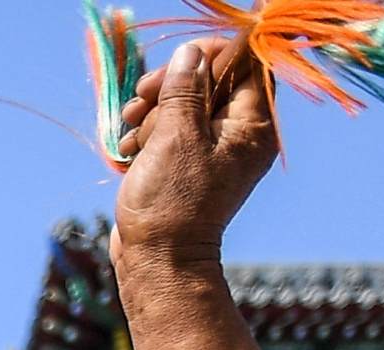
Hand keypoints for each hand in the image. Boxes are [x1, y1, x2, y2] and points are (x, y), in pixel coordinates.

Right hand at [111, 34, 279, 267]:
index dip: (209, 57)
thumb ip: (185, 89)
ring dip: (152, 110)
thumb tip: (191, 54)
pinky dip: (149, 134)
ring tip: (131, 129)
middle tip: (142, 98)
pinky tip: (130, 148)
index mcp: (252, 126)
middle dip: (171, 85)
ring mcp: (213, 152)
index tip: (174, 68)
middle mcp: (240, 136)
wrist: (157, 262)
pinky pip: (172, 132)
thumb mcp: (176, 137)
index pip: (245, 64)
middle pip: (210, 82)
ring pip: (185, 106)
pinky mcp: (188, 165)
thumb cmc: (171, 204)